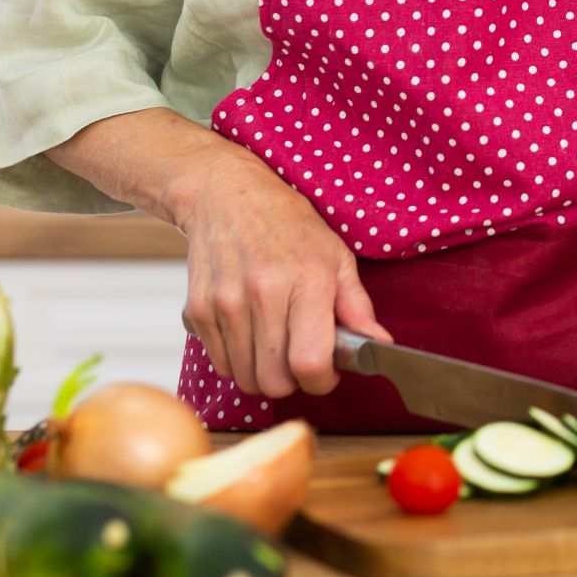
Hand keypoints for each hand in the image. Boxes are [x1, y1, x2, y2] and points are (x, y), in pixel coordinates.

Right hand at [169, 143, 390, 400]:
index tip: (326, 372)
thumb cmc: (287, 223)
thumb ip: (357, 306)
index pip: (309, 363)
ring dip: (263, 372)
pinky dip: (237, 359)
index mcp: (307, 280)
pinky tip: (248, 330)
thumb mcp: (335, 255)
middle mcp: (263, 294)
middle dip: (292, 381)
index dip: (322, 381)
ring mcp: (225, 304)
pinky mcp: (197, 310)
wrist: (225, 194)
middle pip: (275, 382)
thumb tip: (379, 344)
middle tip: (298, 357)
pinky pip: (220, 363)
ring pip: (245, 379)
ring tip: (273, 342)